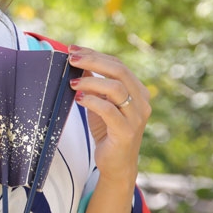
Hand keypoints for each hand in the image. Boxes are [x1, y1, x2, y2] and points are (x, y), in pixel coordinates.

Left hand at [66, 45, 149, 184]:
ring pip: (116, 88)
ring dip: (91, 81)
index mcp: (138, 91)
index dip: (95, 54)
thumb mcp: (100, 102)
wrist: (116, 163)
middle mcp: (141, 102)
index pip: (118, 65)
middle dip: (93, 61)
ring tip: (72, 82)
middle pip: (120, 71)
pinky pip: (109, 110)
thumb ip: (94, 84)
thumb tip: (79, 61)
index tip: (73, 49)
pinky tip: (78, 98)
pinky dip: (92, 101)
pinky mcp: (126, 132)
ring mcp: (136, 117)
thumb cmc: (107, 130)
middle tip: (71, 59)